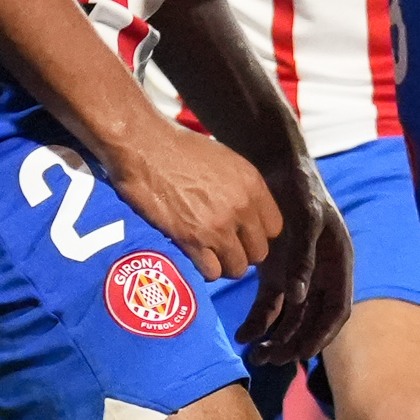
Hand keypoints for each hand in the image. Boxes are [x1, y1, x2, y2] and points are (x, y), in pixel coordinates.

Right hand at [112, 122, 283, 280]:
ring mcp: (218, 227)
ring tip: (210, 255)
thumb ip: (241, 189)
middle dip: (243, 252)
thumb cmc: (180, 147)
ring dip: (224, 264)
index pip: (274, 228)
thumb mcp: (225, 160)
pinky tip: (196, 257)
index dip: (258, 233)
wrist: (145, 148)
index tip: (243, 232)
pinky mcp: (192, 240)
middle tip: (225, 246)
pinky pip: (211, 272)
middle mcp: (241, 208)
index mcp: (252, 185)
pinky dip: (204, 270)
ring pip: (237, 267)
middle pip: (259, 253)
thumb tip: (246, 213)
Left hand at [238, 150, 354, 363]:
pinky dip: (258, 322)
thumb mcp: (305, 216)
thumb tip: (299, 297)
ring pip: (292, 318)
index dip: (322, 334)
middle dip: (295, 343)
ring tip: (255, 355)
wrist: (274, 163)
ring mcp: (298, 275)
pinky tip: (242, 335)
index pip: (338, 310)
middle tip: (271, 359)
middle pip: (313, 320)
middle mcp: (322, 274)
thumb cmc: (297, 185)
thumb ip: (302, 256)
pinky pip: (270, 306)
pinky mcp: (276, 272)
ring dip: (276, 339)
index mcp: (339, 263)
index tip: (303, 354)